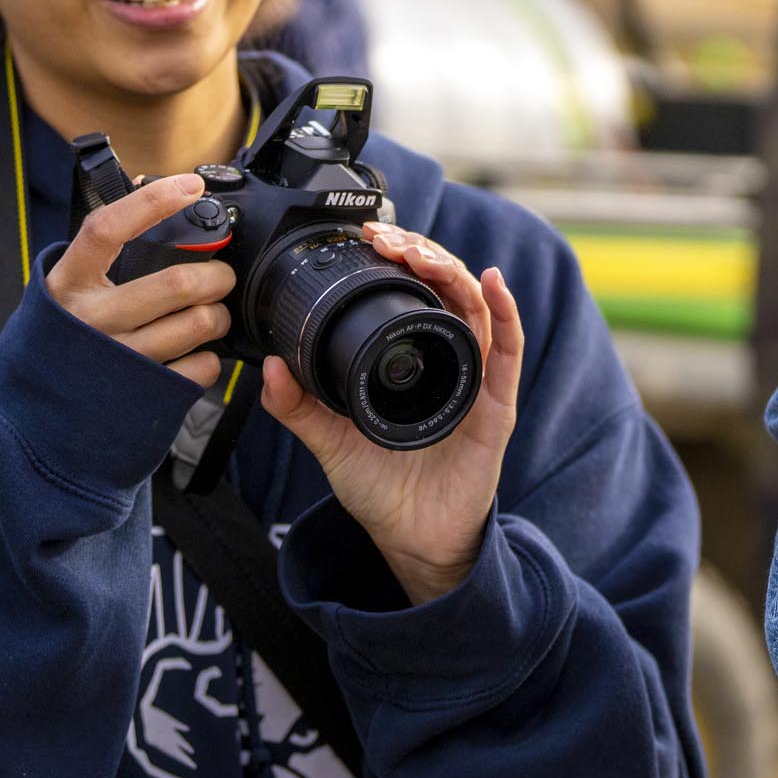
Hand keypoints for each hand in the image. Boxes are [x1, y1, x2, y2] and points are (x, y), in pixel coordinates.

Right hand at [47, 173, 235, 387]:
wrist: (30, 404)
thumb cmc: (64, 330)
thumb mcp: (68, 284)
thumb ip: (103, 248)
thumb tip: (153, 187)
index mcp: (70, 283)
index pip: (107, 229)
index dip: (152, 202)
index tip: (190, 186)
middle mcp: (92, 319)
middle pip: (177, 283)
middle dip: (217, 276)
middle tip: (220, 277)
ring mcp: (119, 358)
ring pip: (198, 324)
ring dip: (218, 315)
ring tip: (209, 314)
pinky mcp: (144, 391)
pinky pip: (201, 366)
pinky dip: (210, 357)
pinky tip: (194, 351)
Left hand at [260, 222, 524, 604]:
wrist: (411, 539)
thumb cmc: (381, 490)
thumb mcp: (329, 442)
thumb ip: (298, 407)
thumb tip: (270, 365)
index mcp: (412, 360)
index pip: (413, 293)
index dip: (397, 260)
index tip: (370, 238)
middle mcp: (447, 360)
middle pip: (446, 288)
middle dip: (420, 253)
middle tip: (388, 238)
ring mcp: (475, 380)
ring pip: (475, 307)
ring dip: (452, 271)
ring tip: (422, 254)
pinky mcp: (495, 406)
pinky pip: (507, 351)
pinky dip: (505, 312)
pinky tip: (492, 282)